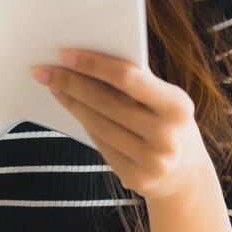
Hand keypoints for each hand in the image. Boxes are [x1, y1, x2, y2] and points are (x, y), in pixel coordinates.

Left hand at [32, 48, 213, 201]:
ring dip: (71, 103)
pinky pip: (100, 144)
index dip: (93, 64)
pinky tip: (71, 108)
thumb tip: (88, 56)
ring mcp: (151, 160)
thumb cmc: (168, 123)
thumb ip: (137, 80)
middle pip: (105, 102)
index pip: (127, 77)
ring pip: (98, 124)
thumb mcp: (166, 100)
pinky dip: (83, 124)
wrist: (186, 176)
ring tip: (54, 86)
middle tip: (45, 70)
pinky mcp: (135, 178)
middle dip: (71, 83)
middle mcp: (166, 135)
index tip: (64, 54)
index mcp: (176, 105)